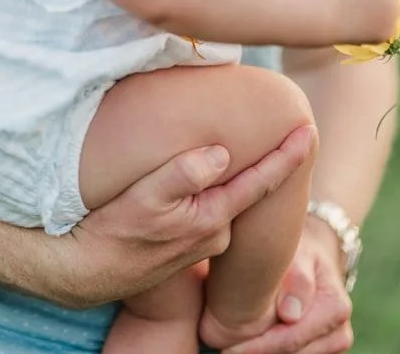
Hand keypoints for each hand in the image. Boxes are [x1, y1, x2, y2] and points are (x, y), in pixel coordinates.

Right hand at [38, 124, 316, 308]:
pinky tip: (210, 176)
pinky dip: (217, 190)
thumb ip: (186, 172)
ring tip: (242, 145)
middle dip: (265, 162)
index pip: (260, 182)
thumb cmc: (116, 230)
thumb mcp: (147, 195)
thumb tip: (223, 152)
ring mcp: (205, 241)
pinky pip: (214, 209)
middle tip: (285, 128)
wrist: (91, 271)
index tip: (309, 131)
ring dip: (236, 176)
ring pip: (229, 199)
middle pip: (249, 189)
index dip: (287, 156)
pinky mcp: (191, 243)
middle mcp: (217, 232)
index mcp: (212, 217)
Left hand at [225, 220, 352, 353]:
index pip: (291, 339)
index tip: (227, 347)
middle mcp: (339, 331)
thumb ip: (297, 277)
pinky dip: (272, 350)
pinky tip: (250, 343)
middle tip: (222, 347)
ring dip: (264, 352)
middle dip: (256, 352)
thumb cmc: (301, 249)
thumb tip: (290, 314)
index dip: (257, 347)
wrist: (316, 254)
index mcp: (335, 307)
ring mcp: (334, 342)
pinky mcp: (325, 347)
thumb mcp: (299, 251)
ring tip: (232, 344)